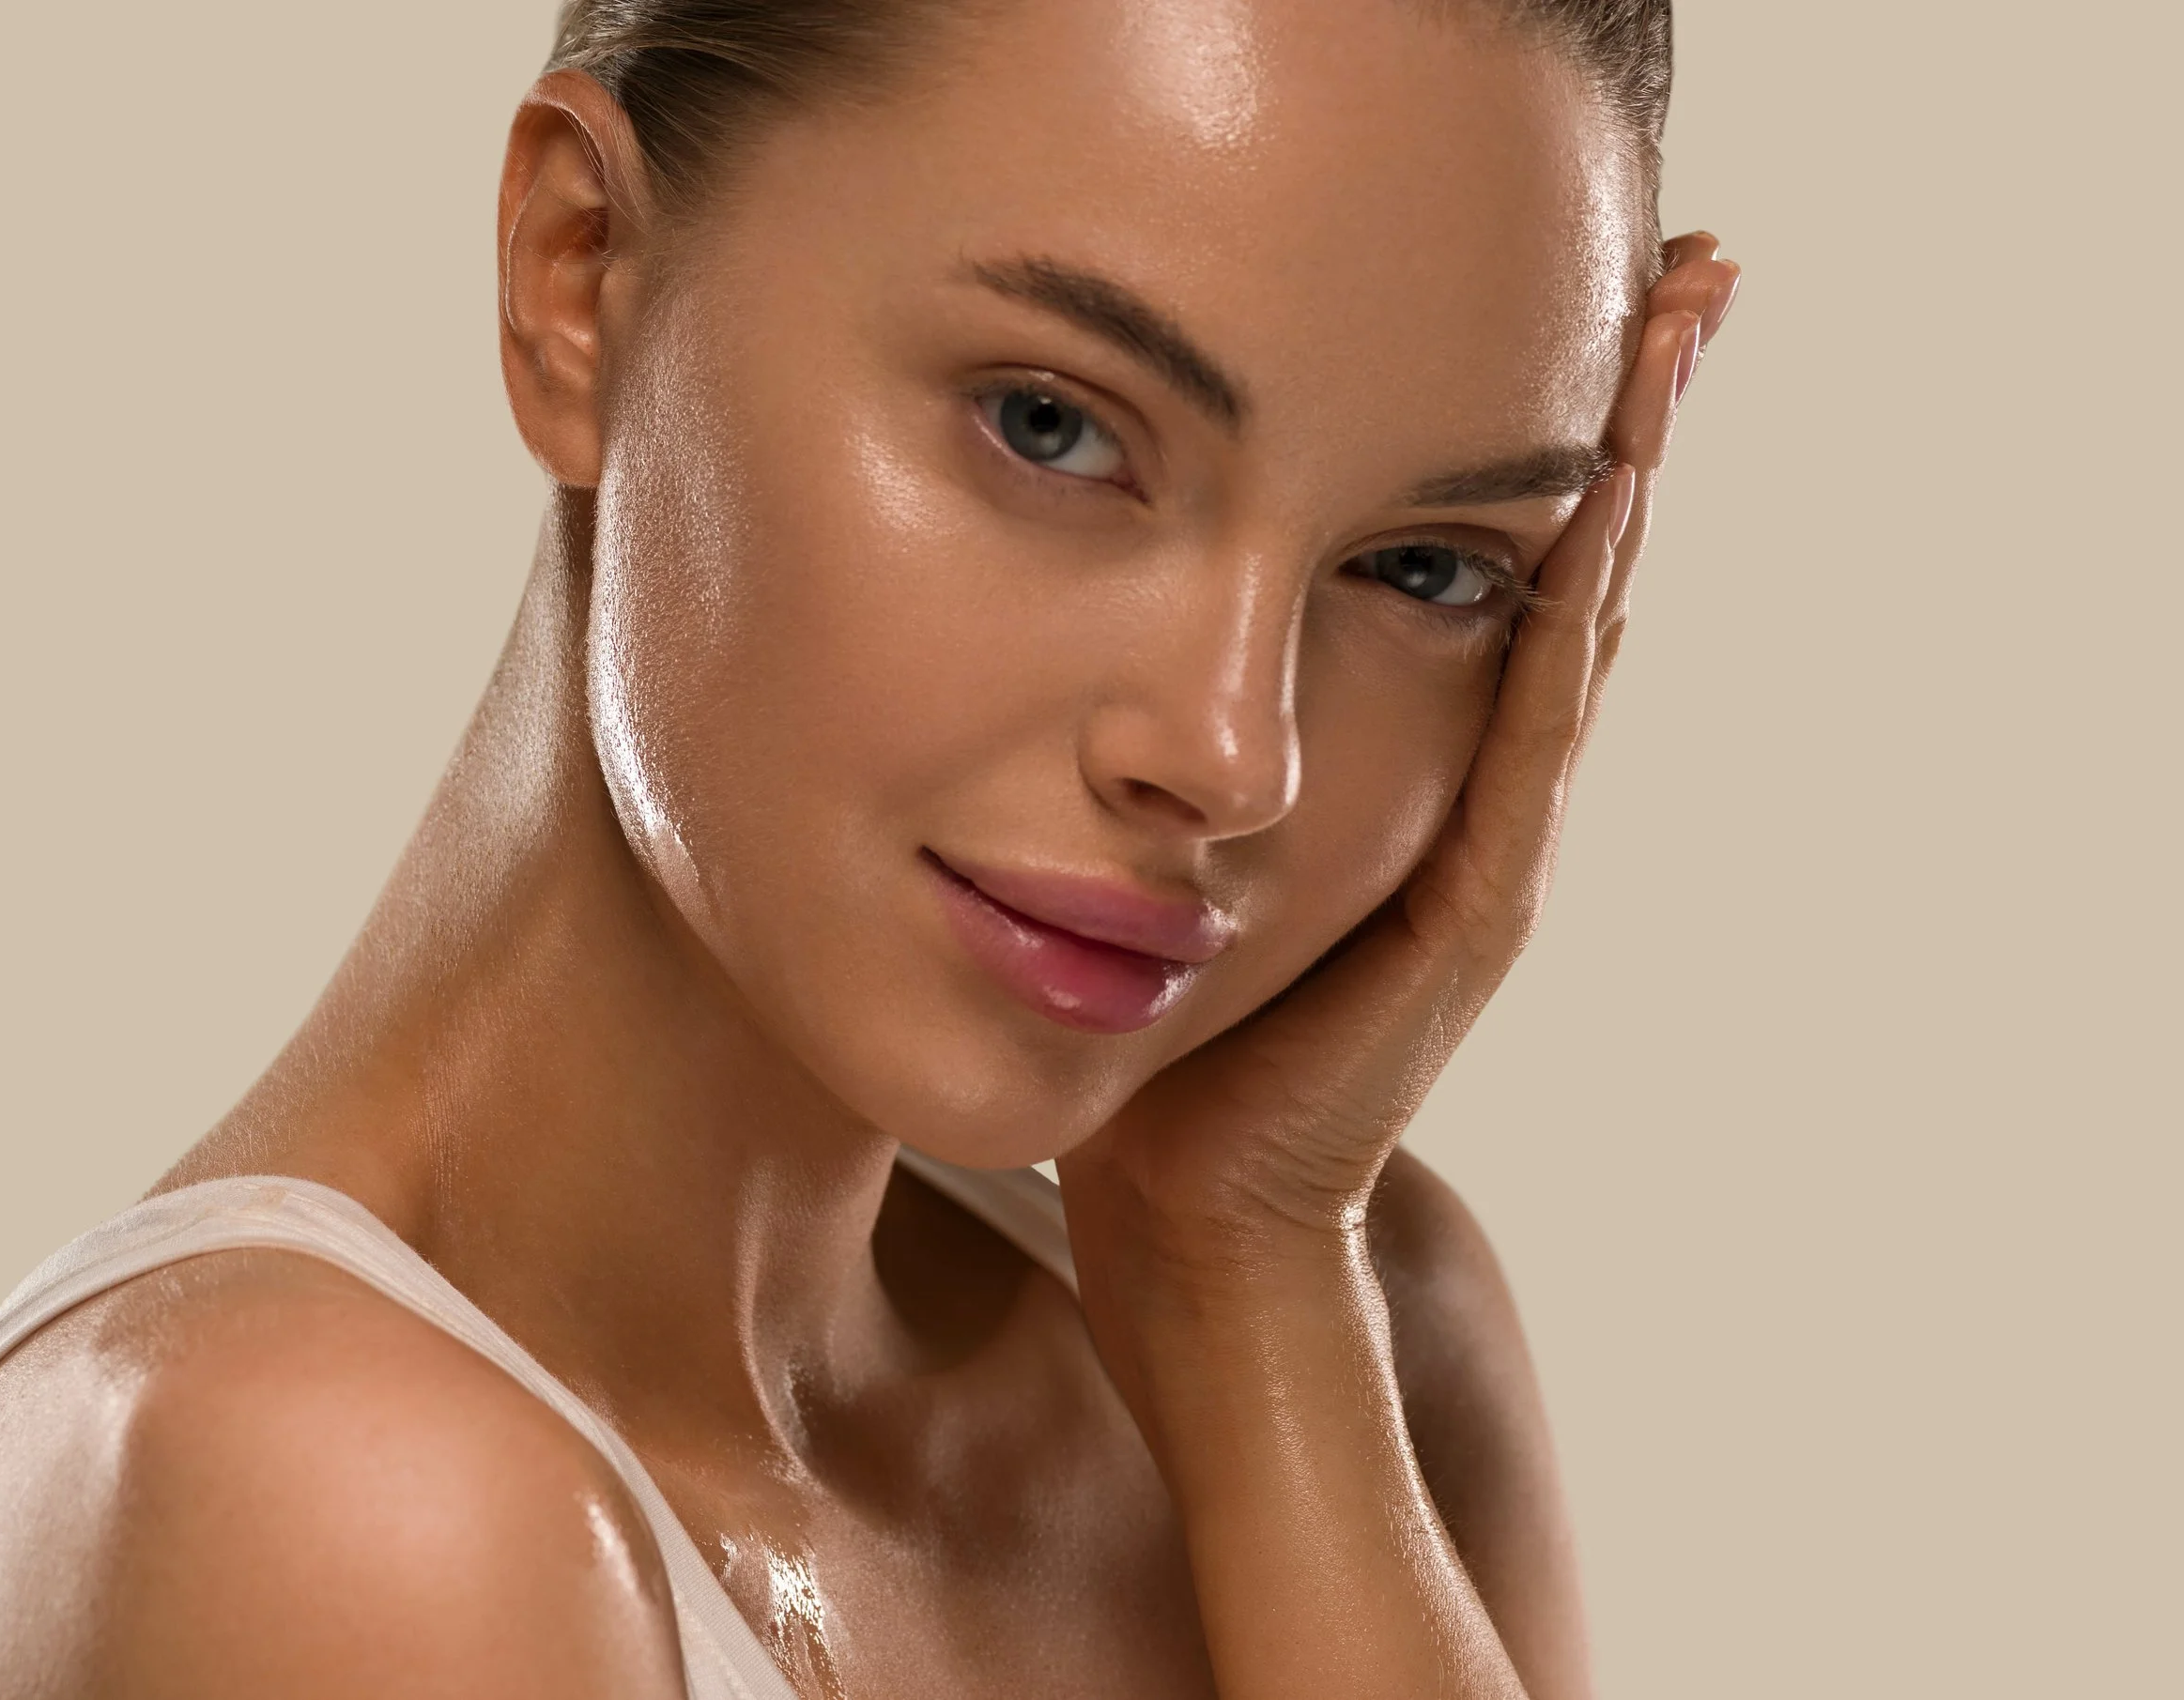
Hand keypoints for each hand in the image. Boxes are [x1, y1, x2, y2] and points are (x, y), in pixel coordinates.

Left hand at [1061, 237, 1741, 1284]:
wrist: (1202, 1199)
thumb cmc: (1182, 1032)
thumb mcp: (1208, 854)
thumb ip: (1219, 763)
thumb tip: (1157, 661)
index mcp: (1428, 770)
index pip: (1513, 577)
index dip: (1565, 451)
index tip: (1602, 309)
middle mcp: (1487, 792)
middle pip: (1580, 574)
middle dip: (1633, 426)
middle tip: (1694, 272)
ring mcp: (1498, 843)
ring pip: (1583, 627)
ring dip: (1633, 481)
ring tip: (1682, 334)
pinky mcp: (1479, 901)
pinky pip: (1536, 729)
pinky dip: (1572, 615)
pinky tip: (1598, 506)